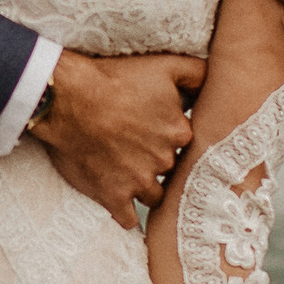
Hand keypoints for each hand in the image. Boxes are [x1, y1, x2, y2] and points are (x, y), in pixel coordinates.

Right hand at [28, 49, 205, 226]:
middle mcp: (164, 161)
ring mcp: (139, 182)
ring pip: (154, 194)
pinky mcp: (114, 196)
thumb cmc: (115, 79)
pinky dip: (125, 213)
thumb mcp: (165, 65)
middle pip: (170, 168)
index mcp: (179, 132)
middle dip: (156, 160)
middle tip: (136, 146)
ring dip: (144, 186)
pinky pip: (128, 218)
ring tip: (128, 172)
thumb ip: (198, 73)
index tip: (154, 128)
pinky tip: (122, 205)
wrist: (68, 99)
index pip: (186, 142)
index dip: (170, 135)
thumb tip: (214, 80)